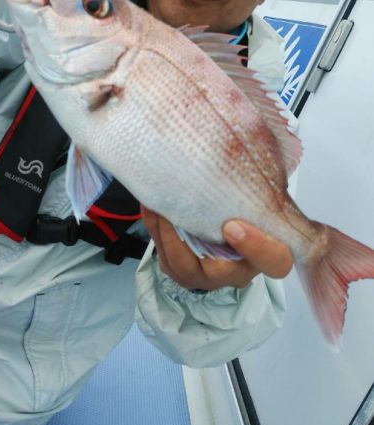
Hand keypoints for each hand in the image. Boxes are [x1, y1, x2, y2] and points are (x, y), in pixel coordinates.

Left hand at [140, 206, 292, 291]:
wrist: (220, 238)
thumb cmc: (245, 215)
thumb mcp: (259, 205)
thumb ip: (256, 191)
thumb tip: (244, 147)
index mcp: (266, 257)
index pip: (275, 261)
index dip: (257, 248)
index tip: (233, 225)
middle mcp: (235, 273)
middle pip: (220, 270)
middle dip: (197, 238)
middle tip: (186, 208)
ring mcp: (203, 277)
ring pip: (182, 262)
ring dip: (168, 230)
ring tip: (162, 200)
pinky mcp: (177, 271)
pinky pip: (162, 253)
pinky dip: (155, 225)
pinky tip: (150, 204)